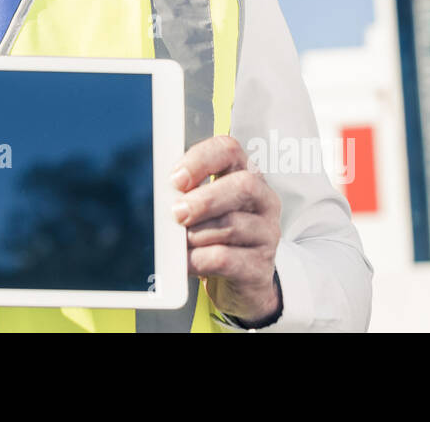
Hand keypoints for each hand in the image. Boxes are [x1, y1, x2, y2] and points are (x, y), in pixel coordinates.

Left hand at [169, 134, 281, 324]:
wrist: (238, 278)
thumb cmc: (213, 233)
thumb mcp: (201, 207)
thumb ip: (184, 194)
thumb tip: (162, 197)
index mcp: (245, 173)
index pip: (229, 150)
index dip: (201, 159)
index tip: (176, 179)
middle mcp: (263, 200)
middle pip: (243, 186)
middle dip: (205, 199)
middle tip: (177, 213)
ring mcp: (267, 233)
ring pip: (232, 226)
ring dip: (197, 234)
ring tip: (180, 241)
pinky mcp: (260, 266)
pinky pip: (226, 258)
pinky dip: (198, 259)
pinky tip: (185, 261)